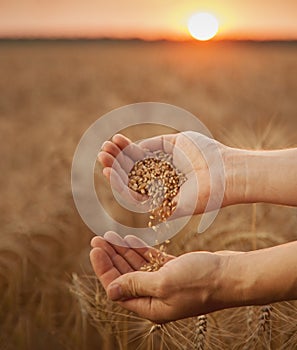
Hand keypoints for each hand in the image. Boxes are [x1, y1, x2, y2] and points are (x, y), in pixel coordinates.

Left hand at [90, 231, 229, 322]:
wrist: (231, 275)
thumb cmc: (200, 281)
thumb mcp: (163, 283)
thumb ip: (135, 284)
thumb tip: (111, 290)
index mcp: (150, 307)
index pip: (118, 288)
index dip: (104, 268)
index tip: (95, 248)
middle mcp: (156, 297)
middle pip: (125, 276)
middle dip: (110, 257)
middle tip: (97, 239)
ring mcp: (166, 283)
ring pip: (137, 266)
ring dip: (123, 251)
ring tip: (109, 236)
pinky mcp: (175, 271)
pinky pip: (151, 261)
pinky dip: (140, 250)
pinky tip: (130, 239)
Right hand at [98, 132, 231, 217]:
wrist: (225, 170)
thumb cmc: (205, 152)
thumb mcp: (175, 141)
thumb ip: (153, 145)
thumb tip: (133, 147)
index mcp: (164, 167)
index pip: (138, 160)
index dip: (125, 150)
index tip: (113, 140)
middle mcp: (160, 183)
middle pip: (131, 174)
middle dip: (116, 161)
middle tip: (102, 150)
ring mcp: (160, 196)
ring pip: (130, 187)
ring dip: (114, 173)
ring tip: (103, 159)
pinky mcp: (162, 209)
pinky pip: (137, 200)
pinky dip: (122, 187)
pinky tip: (113, 173)